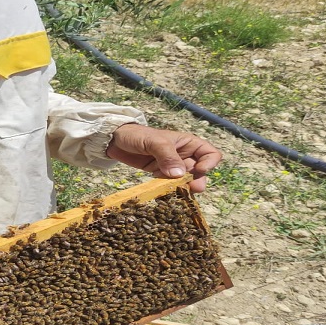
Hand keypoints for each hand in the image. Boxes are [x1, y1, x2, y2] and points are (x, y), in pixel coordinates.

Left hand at [105, 123, 221, 192]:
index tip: (198, 170)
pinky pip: (171, 184)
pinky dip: (169, 188)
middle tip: (190, 190)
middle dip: (197, 180)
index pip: (210, 153)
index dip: (209, 163)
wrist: (115, 140)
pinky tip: (162, 188)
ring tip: (175, 190)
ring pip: (186, 180)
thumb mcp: (154, 142)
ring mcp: (172, 166)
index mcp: (188, 143)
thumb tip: (180, 175)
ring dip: (182, 186)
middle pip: (200, 171)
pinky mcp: (160, 174)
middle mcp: (184, 155)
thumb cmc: (137, 135)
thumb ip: (167, 156)